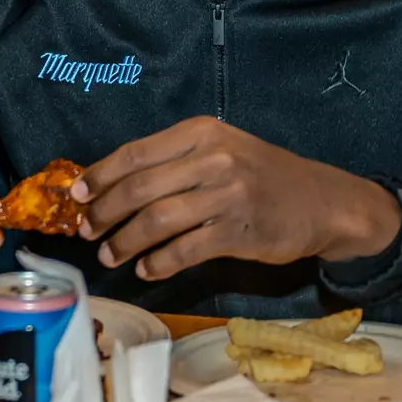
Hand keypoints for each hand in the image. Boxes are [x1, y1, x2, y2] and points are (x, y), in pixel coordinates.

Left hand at [72, 118, 400, 281]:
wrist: (324, 201)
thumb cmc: (263, 175)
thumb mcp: (222, 149)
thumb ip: (175, 162)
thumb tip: (115, 185)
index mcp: (201, 132)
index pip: (136, 153)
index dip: (101, 176)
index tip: (77, 195)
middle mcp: (212, 158)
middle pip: (140, 188)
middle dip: (105, 213)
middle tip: (87, 231)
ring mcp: (227, 195)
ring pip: (157, 221)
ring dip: (125, 242)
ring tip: (109, 256)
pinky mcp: (239, 232)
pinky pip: (185, 250)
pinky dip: (159, 262)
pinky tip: (146, 269)